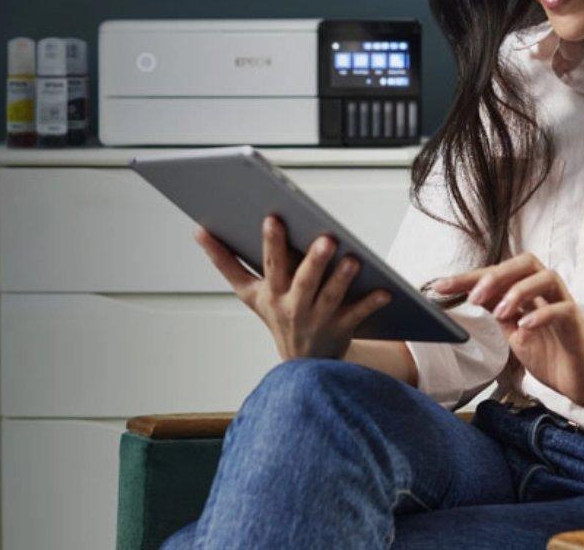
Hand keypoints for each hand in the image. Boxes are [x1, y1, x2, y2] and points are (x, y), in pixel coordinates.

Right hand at [193, 214, 391, 360]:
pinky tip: (385, 290)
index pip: (269, 265)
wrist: (303, 366)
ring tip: (354, 259)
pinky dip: (371, 303)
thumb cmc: (276, 316)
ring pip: (331, 297)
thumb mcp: (249, 293)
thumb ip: (224, 262)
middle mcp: (293, 307)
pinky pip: (358, 315)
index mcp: (270, 294)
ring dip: (342, 279)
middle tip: (327, 238)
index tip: (272, 218)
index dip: (269, 243)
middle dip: (313, 261)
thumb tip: (198, 230)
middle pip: (302, 281)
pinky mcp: (342, 329)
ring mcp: (318, 319)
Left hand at [432, 253, 583, 410]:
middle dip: (496, 275)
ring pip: (548, 277)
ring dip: (518, 291)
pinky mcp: (578, 325)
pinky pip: (563, 309)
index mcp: (531, 293)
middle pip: (526, 263)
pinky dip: (541, 314)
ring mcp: (565, 305)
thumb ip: (496, 315)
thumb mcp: (513, 335)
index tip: (440, 287)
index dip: (469, 277)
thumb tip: (467, 300)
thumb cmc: (549, 356)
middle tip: (473, 297)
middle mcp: (548, 293)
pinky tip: (524, 326)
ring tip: (499, 313)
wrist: (580, 384)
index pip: (500, 273)